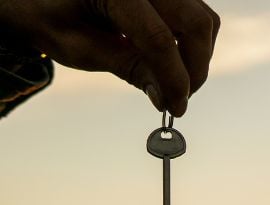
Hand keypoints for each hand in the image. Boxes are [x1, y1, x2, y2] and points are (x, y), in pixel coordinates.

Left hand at [0, 0, 219, 115]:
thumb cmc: (48, 14)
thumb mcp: (79, 47)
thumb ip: (126, 67)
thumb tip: (165, 96)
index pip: (159, 38)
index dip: (174, 79)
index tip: (176, 108)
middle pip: (196, 24)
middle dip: (195, 68)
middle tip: (180, 97)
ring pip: (203, 19)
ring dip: (198, 55)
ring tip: (175, 80)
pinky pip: (196, 13)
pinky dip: (193, 41)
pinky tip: (172, 59)